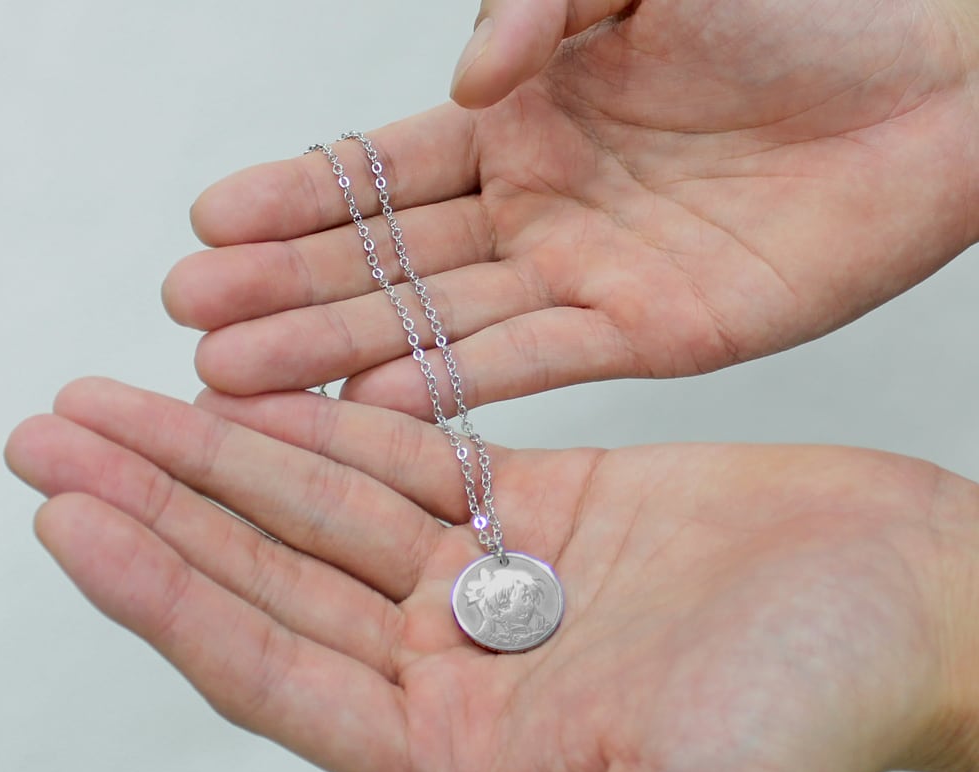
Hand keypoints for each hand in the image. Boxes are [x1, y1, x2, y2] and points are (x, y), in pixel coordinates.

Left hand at [5, 378, 978, 771]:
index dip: (163, 597)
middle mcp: (456, 666)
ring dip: (222, 452)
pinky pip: (407, 454)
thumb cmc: (817, 717)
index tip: (69, 520)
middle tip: (53, 430)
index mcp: (464, 756)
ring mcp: (489, 578)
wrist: (904, 603)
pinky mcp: (536, 502)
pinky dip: (330, 422)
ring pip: (322, 506)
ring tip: (121, 396)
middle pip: (270, 578)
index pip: (271, 670)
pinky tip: (255, 391)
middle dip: (158, 505)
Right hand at [162, 0, 978, 416]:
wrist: (936, 86)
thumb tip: (468, 84)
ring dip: (341, 347)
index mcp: (527, 115)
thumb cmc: (810, 6)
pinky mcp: (643, 332)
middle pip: (388, 257)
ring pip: (438, 320)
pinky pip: (528, 362)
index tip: (207, 226)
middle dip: (288, 289)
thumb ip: (544, 2)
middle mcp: (538, 205)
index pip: (383, 168)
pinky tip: (375, 402)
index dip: (295, 199)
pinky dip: (453, 384)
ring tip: (246, 379)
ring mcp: (583, 275)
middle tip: (196, 325)